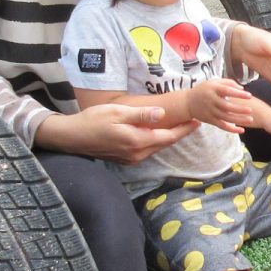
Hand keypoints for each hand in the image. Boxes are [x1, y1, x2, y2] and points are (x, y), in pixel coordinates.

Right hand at [44, 103, 197, 164]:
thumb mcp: (118, 112)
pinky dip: (155, 141)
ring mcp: (131, 158)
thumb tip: (163, 114)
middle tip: (193, 122)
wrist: (72, 137)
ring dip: (168, 138)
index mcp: (137, 141)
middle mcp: (137, 153)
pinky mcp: (125, 159)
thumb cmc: (93, 120)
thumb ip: (142, 114)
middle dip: (180, 133)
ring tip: (180, 126)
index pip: (169, 137)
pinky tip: (158, 133)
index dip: (184, 129)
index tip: (197, 122)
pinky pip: (146, 150)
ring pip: (156, 147)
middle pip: (165, 143)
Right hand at [186, 78, 256, 132]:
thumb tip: (242, 88)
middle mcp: (211, 100)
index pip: (227, 91)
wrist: (187, 102)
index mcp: (213, 89)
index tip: (249, 96)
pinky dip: (231, 129)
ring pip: (225, 117)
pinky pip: (222, 126)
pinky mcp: (210, 120)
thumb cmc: (204, 89)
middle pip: (227, 106)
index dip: (238, 94)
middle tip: (251, 110)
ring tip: (250, 119)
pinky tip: (241, 130)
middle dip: (239, 109)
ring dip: (238, 120)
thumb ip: (228, 83)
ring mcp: (210, 111)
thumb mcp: (214, 82)